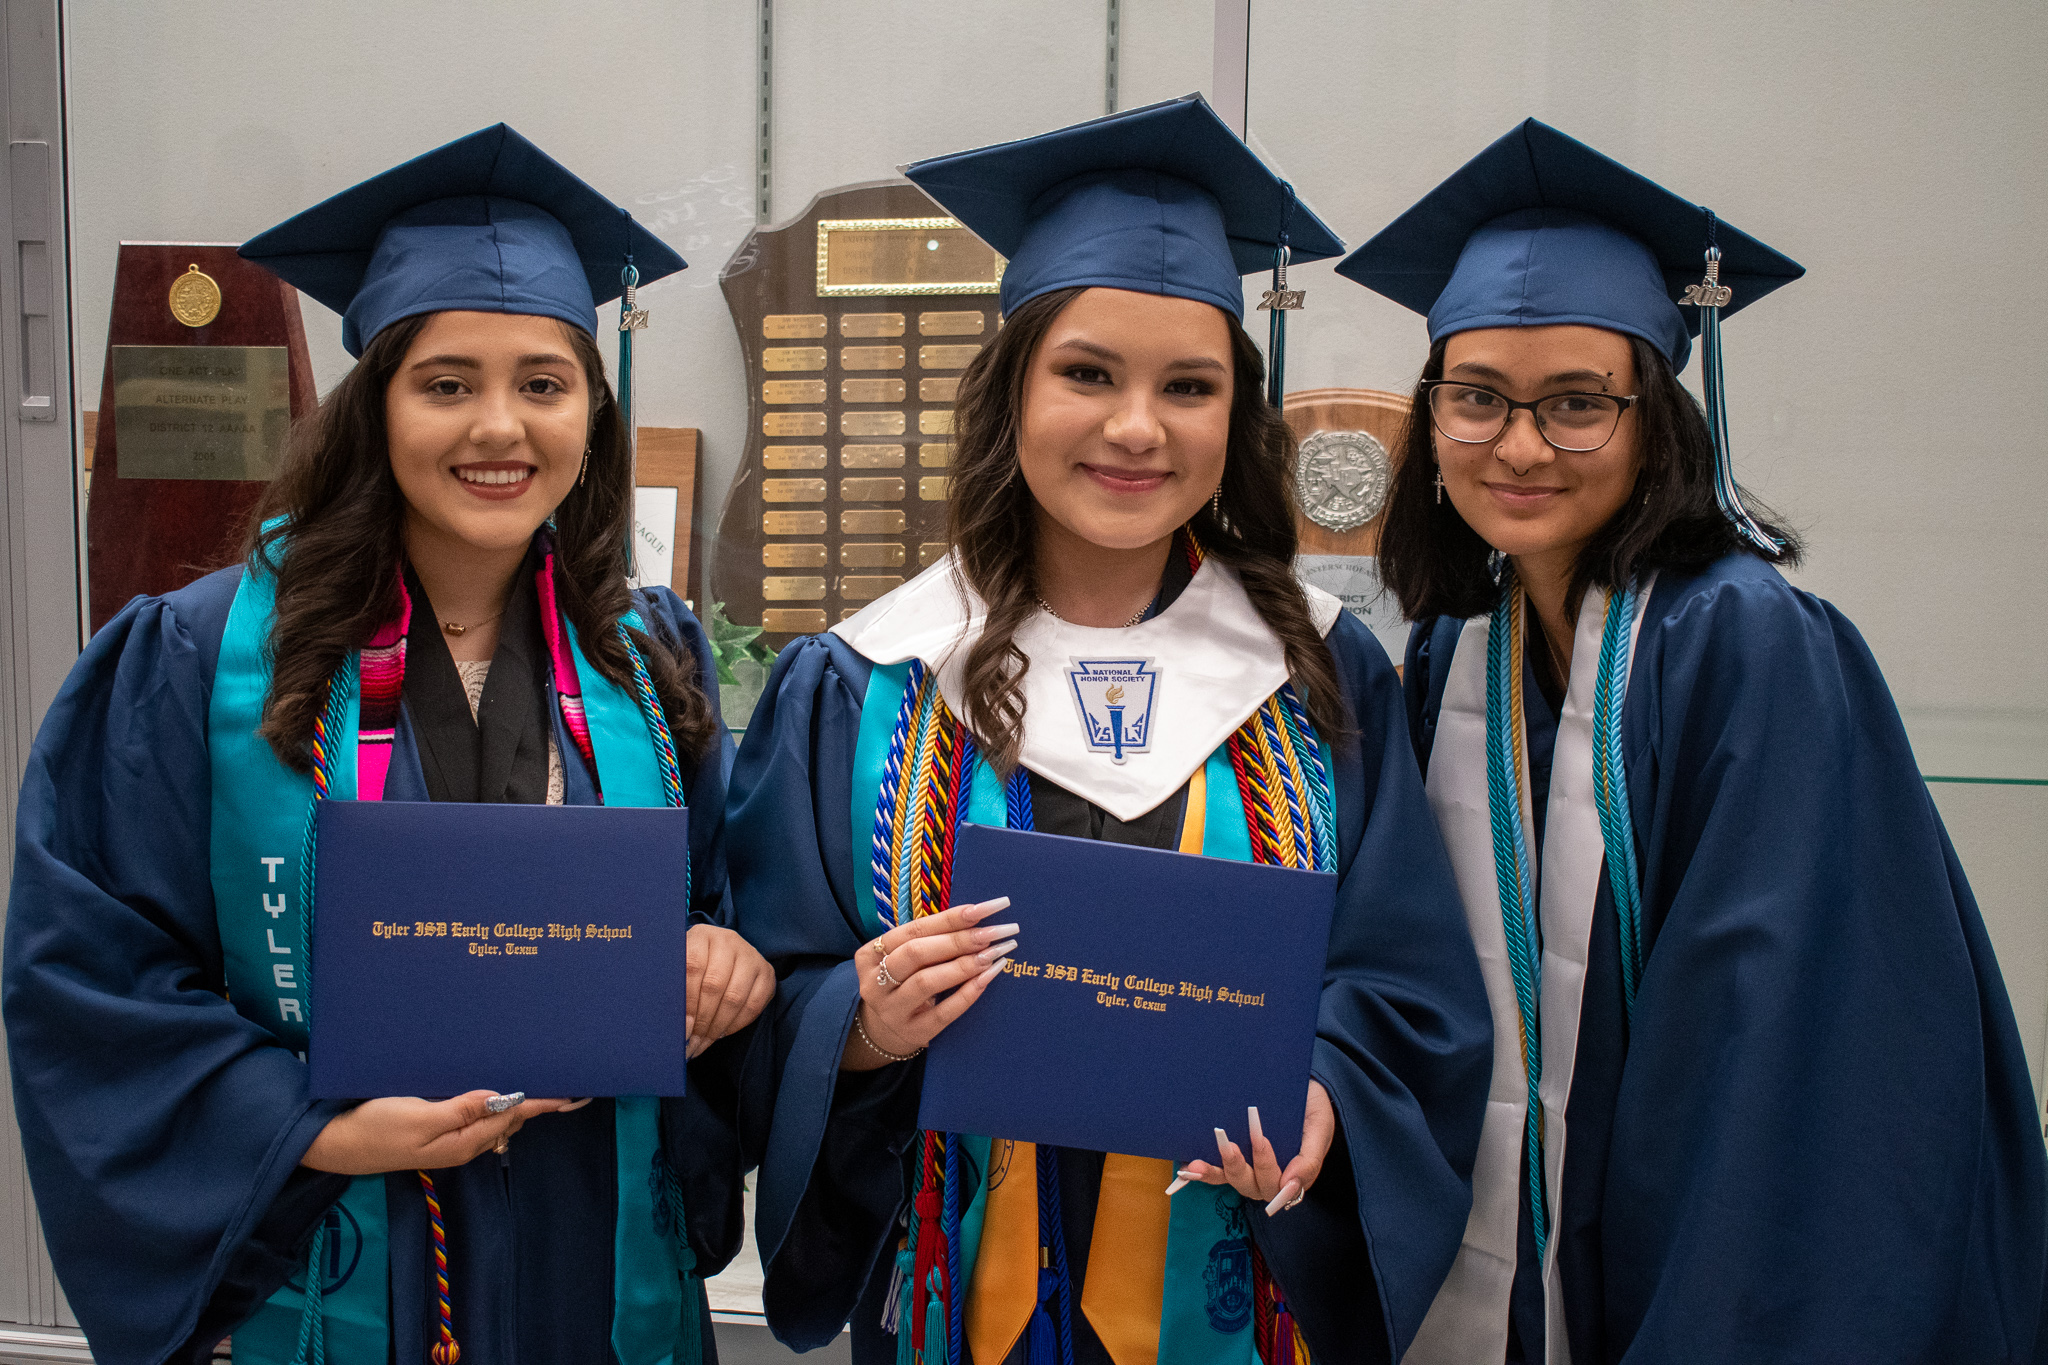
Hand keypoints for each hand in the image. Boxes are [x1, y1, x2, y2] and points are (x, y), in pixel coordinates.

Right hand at [301, 1091, 582, 1174]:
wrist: (335, 1143)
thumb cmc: (376, 1128)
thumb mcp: (419, 1119)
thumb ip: (461, 1110)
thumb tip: (501, 1098)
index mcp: (465, 1141)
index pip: (514, 1116)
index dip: (544, 1102)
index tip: (572, 1092)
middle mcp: (464, 1142)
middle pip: (509, 1117)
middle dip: (535, 1099)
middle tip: (563, 1077)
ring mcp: (450, 1137)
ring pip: (493, 1115)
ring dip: (515, 1098)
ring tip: (540, 1077)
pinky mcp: (436, 1128)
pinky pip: (474, 1112)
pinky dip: (491, 1099)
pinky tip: (495, 1084)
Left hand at [686, 924, 775, 1057]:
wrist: (720, 956)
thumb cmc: (692, 968)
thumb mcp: (678, 968)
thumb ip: (674, 990)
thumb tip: (676, 1026)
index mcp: (702, 935)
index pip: (693, 968)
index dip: (687, 1002)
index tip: (681, 1029)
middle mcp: (728, 940)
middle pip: (715, 985)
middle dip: (702, 1019)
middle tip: (692, 1042)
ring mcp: (751, 955)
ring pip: (735, 997)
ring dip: (718, 1025)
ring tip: (704, 1041)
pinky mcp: (767, 972)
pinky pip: (754, 1005)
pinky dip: (736, 1024)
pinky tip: (721, 1033)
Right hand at [841, 898, 1015, 1070]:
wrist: (885, 1032)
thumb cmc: (903, 983)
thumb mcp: (904, 960)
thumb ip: (931, 940)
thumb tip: (977, 917)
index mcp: (869, 955)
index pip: (913, 930)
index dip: (950, 918)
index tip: (983, 909)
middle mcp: (875, 982)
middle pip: (916, 953)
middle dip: (959, 940)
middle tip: (993, 931)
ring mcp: (891, 1010)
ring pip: (926, 981)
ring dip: (964, 964)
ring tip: (994, 953)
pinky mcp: (913, 1032)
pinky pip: (944, 1012)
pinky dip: (969, 992)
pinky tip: (988, 977)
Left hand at [1170, 1083, 1334, 1214]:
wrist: (1300, 1087)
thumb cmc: (1312, 1110)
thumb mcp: (1319, 1130)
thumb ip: (1309, 1161)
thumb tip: (1290, 1187)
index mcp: (1289, 1175)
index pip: (1276, 1183)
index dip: (1267, 1165)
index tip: (1261, 1140)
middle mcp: (1264, 1176)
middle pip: (1248, 1184)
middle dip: (1237, 1165)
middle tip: (1230, 1143)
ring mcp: (1245, 1166)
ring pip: (1228, 1178)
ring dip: (1213, 1172)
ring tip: (1198, 1163)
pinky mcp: (1229, 1155)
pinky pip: (1214, 1170)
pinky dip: (1199, 1172)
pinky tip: (1185, 1168)